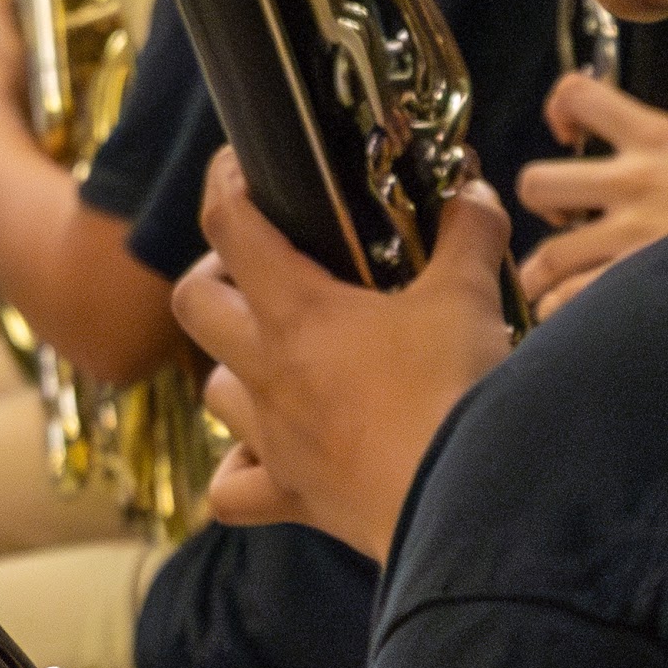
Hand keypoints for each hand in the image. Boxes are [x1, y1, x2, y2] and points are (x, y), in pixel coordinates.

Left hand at [176, 153, 512, 561]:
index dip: (224, 185)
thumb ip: (468, 235)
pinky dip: (239, 471)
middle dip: (215, 277)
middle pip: (194, 303)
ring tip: (276, 357)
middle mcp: (268, 372)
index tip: (238, 168)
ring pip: (214, 391)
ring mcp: (273, 439)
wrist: (470, 499)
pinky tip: (268, 456)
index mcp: (298, 311)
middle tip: (258, 270)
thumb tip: (473, 193)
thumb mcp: (469, 296)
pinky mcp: (293, 497)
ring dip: (233, 366)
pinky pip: (233, 491)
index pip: (230, 226)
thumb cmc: (458, 391)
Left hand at [513, 44, 667, 317]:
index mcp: (661, 138)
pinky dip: (567, 311)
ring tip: (556, 279)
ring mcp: (636, 238)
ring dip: (543, 269)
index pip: (579, 95)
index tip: (569, 130)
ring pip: (548, 255)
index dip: (561, 105)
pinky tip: (580, 313)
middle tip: (561, 216)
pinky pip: (577, 302)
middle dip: (537, 201)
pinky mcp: (648, 285)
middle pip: (536, 183)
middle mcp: (636, 185)